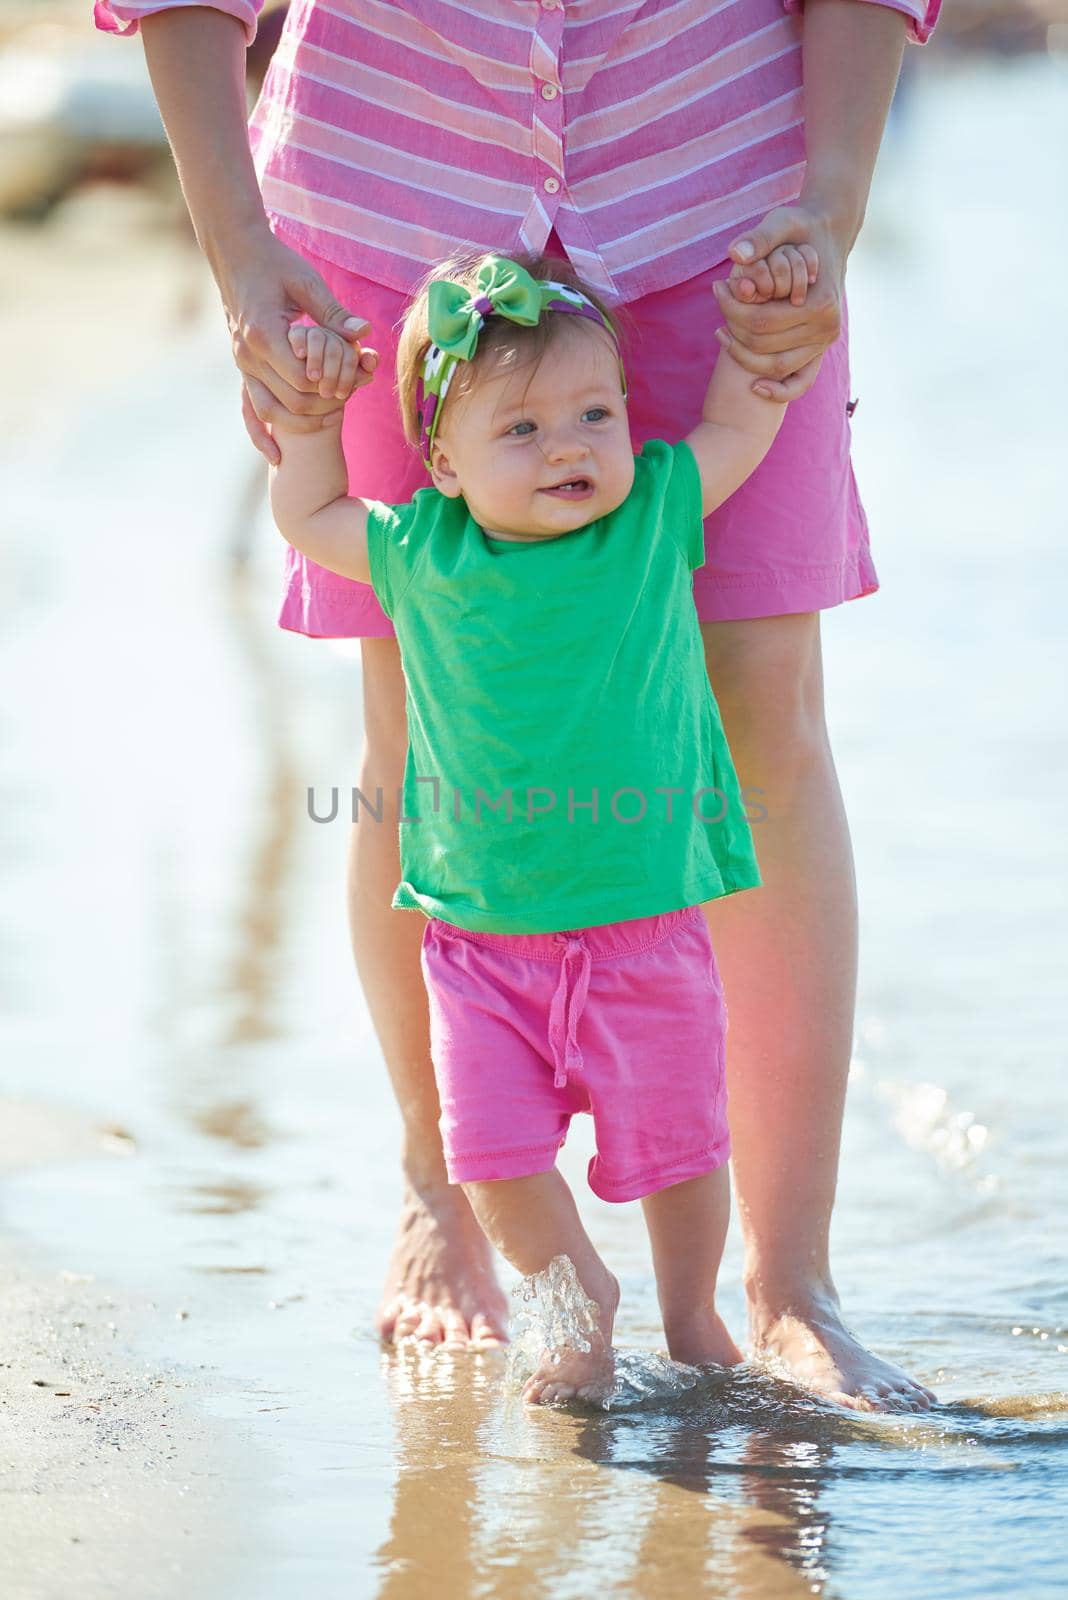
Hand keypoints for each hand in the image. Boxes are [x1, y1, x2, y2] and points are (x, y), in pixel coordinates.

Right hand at [216, 226, 376, 463]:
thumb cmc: (275, 263)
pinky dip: (260, 435)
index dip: (331, 386)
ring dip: (300, 423)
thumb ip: (335, 313)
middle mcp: (248, 355)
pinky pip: (247, 409)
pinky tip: (276, 456)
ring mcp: (241, 364)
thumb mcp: (308, 283)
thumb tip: (364, 334)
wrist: (236, 252)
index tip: (354, 379)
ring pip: (269, 412)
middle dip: (323, 406)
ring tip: (330, 420)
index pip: (303, 379)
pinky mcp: (242, 368)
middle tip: (350, 398)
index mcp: (264, 334)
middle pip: (290, 401)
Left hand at [711, 203, 846, 401]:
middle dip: (733, 329)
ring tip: (721, 331)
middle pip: (765, 345)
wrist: (829, 237)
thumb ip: (759, 237)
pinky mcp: (820, 352)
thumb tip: (736, 255)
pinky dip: (778, 391)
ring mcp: (825, 343)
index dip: (731, 308)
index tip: (717, 287)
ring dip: (743, 356)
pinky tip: (754, 386)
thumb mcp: (782, 222)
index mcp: (821, 302)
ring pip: (776, 367)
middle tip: (718, 302)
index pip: (762, 320)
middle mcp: (828, 328)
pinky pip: (800, 383)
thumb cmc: (802, 229)